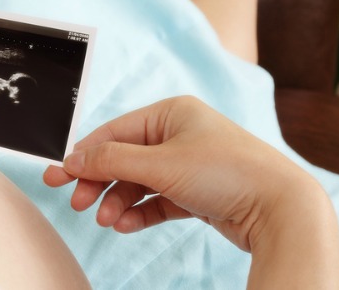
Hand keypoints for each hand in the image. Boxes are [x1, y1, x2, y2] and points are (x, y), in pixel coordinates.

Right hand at [43, 96, 327, 252]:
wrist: (279, 208)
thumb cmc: (226, 172)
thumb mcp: (160, 163)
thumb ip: (111, 160)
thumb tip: (72, 158)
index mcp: (171, 113)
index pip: (115, 131)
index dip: (85, 154)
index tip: (59, 175)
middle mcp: (178, 135)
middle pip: (123, 158)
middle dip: (99, 182)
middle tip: (76, 202)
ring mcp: (187, 164)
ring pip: (138, 182)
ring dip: (118, 201)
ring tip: (106, 220)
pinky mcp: (195, 192)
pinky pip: (156, 200)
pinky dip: (138, 212)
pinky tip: (125, 224)